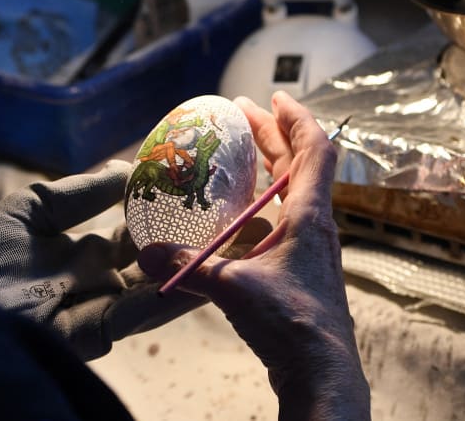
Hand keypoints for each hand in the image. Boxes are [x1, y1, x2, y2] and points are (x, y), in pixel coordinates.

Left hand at [0, 160, 261, 360]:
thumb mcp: (31, 210)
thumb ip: (81, 193)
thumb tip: (127, 167)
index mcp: (82, 250)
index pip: (136, 230)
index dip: (168, 215)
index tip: (204, 194)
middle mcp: (98, 279)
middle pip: (156, 260)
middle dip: (193, 244)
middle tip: (237, 224)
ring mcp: (100, 308)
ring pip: (156, 288)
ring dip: (193, 271)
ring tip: (234, 251)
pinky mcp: (96, 334)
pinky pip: (138, 313)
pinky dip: (168, 298)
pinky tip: (199, 279)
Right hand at [137, 92, 369, 419]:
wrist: (320, 369)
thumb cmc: (290, 322)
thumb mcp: (231, 287)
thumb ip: (186, 266)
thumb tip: (144, 254)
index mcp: (308, 216)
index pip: (313, 149)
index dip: (295, 117)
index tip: (273, 96)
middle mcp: (315, 225)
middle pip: (299, 165)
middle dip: (271, 134)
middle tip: (241, 114)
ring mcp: (310, 248)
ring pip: (293, 193)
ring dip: (269, 169)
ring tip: (238, 157)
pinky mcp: (300, 269)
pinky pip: (283, 223)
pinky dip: (261, 208)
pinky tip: (234, 218)